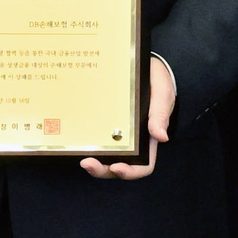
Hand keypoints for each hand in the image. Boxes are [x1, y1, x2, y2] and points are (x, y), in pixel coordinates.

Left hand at [81, 56, 175, 180]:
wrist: (145, 66)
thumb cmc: (157, 82)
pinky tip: (75, 138)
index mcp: (148, 139)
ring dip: (92, 160)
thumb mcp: (161, 95)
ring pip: (103, 156)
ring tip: (80, 156)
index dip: (130, 172)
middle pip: (117, 166)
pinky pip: (93, 137)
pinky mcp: (103, 123)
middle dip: (102, 169)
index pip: (143, 166)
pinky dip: (85, 142)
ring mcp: (115, 133)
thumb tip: (162, 137)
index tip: (117, 167)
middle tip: (87, 163)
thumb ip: (160, 115)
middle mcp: (130, 141)